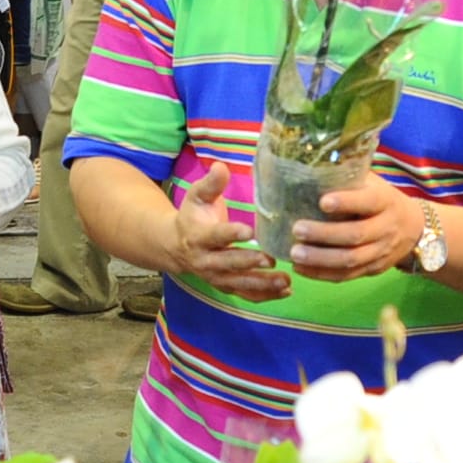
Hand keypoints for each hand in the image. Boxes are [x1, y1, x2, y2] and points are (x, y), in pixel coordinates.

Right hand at [168, 164, 287, 300]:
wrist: (175, 246)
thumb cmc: (192, 216)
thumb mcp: (196, 197)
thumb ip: (210, 184)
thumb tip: (220, 166)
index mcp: (198, 236)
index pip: (216, 236)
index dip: (231, 234)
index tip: (249, 231)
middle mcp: (206, 261)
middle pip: (228, 264)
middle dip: (249, 263)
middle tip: (272, 259)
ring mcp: (216, 277)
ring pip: (239, 284)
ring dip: (262, 284)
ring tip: (286, 280)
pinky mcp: (226, 286)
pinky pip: (245, 295)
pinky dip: (265, 296)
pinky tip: (286, 291)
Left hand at [288, 176, 422, 283]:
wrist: (413, 228)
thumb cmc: (381, 198)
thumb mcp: (372, 183)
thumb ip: (348, 177)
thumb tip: (310, 163)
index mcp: (385, 201)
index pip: (368, 202)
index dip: (346, 202)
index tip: (322, 201)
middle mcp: (386, 227)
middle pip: (356, 234)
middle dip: (324, 234)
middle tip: (297, 229)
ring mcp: (381, 252)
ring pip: (351, 260)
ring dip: (320, 259)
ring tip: (294, 254)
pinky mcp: (372, 270)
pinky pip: (346, 276)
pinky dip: (321, 274)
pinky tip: (300, 268)